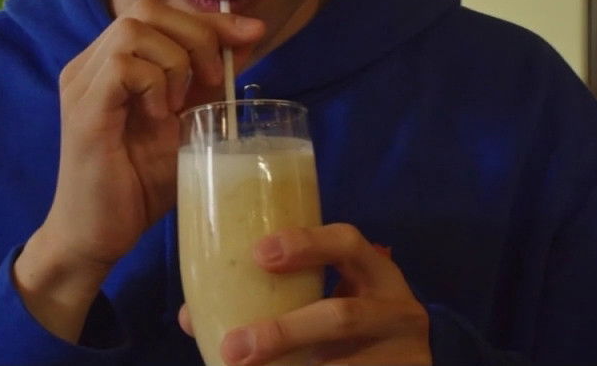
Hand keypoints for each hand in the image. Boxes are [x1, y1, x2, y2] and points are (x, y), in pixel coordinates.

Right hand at [15, 0, 262, 340]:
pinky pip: (123, 66)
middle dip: (197, 33)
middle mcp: (89, 64)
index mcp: (109, 62)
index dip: (208, 18)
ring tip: (181, 103)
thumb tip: (246, 40)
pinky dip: (155, 83)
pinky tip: (160, 116)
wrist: (97, 236)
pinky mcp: (84, 109)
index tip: (251, 34)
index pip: (158, 11)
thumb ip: (208, 84)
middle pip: (146, 8)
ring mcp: (82, 84)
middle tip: (216, 78)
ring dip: (175, 60)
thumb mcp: (187, 124)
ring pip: (134, 28)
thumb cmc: (138, 185)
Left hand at [177, 224, 431, 365]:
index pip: (348, 242)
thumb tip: (190, 315)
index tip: (258, 253)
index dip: (306, 243)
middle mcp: (399, 308)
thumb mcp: (322, 302)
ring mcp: (407, 352)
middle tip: (233, 347)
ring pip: (345, 365)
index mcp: (375, 271)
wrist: (402, 363)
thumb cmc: (347, 325)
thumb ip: (270, 297)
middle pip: (341, 315)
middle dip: (283, 333)